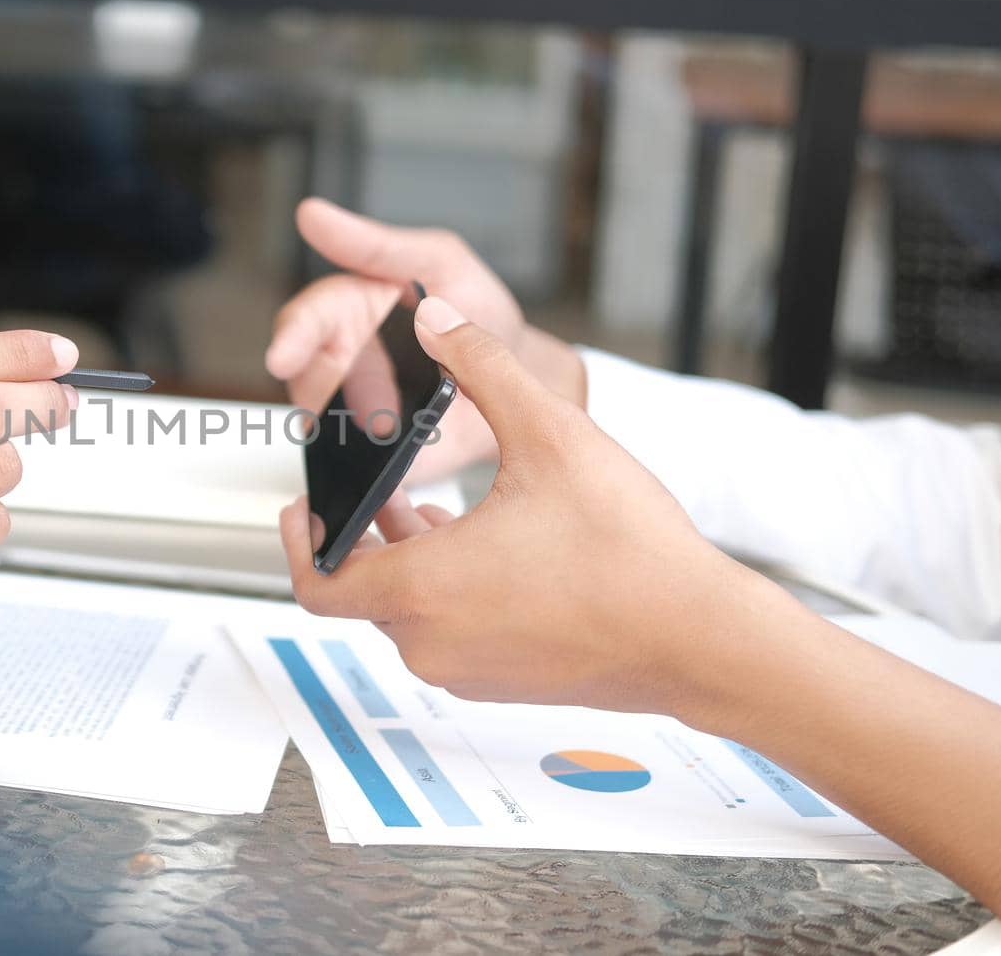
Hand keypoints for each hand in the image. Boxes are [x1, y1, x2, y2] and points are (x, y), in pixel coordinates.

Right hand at [265, 198, 584, 479]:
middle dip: (316, 391)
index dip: (292, 337)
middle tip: (337, 402)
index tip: (281, 356)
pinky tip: (394, 446)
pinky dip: (367, 460)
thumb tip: (313, 215)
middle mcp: (343, 360)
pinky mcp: (376, 453)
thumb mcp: (437, 260)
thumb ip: (375, 245)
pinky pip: (355, 463)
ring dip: (350, 424)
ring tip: (394, 417)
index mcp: (351, 310)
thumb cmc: (478, 310)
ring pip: (324, 422)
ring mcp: (355, 409)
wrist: (524, 373)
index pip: (307, 320)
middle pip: (305, 377)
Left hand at [280, 296, 796, 719]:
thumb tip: (437, 318)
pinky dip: (446, 589)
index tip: (298, 508)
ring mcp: (469, 671)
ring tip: (436, 508)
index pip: (316, 582)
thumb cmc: (630, 552)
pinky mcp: (505, 682)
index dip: (296, 542)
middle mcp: (432, 643)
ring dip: (409, 559)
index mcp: (423, 590)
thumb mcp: (549, 434)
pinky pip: (448, 633)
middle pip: (362, 589)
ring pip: (407, 611)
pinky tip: (489, 545)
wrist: (704, 641)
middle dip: (367, 533)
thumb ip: (483, 366)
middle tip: (381, 489)